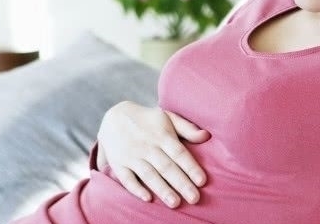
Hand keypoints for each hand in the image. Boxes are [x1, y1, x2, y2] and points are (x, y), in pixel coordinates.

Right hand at [96, 101, 210, 207]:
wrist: (113, 117)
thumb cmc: (148, 120)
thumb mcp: (167, 117)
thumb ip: (187, 128)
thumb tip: (206, 136)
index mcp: (162, 135)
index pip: (179, 153)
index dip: (191, 167)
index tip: (202, 181)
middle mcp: (147, 146)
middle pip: (166, 167)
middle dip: (181, 183)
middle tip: (194, 198)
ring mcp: (131, 156)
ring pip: (149, 175)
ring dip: (162, 189)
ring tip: (175, 203)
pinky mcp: (119, 164)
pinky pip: (127, 178)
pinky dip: (136, 188)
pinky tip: (148, 199)